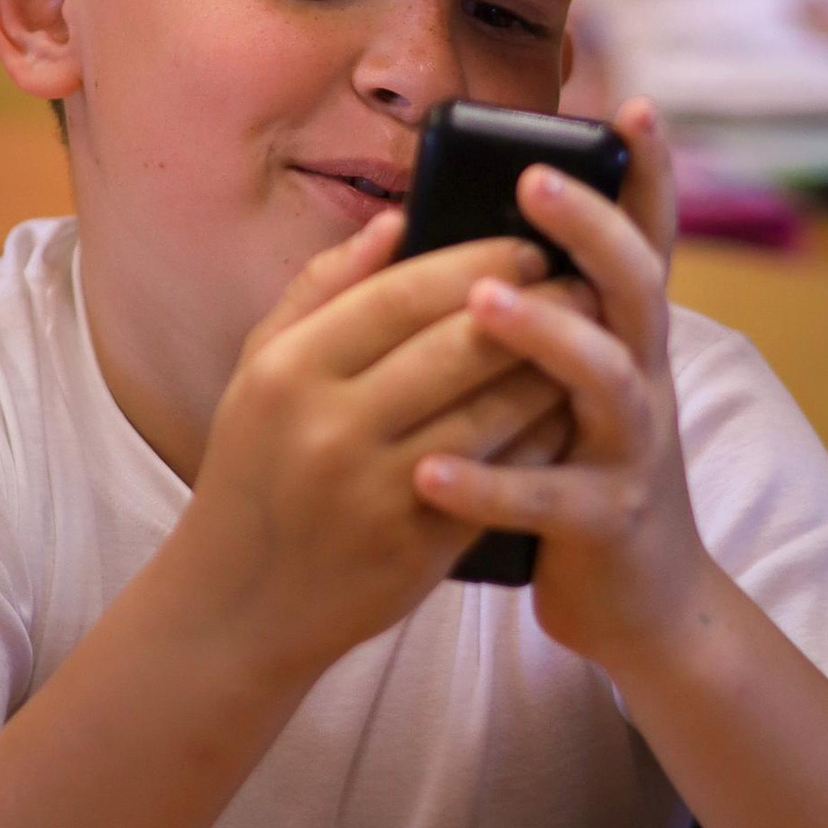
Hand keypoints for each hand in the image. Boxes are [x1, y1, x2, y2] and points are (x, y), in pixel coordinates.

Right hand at [174, 208, 574, 676]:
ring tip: (588, 338)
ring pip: (492, 410)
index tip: (528, 247)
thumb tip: (396, 220)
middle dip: (534, 306)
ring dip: (552, 368)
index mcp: (289, 371)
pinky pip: (502, 475)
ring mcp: (379, 492)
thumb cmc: (256, 471)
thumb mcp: (258, 373)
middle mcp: (331, 428)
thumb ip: (320, 289)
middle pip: (458, 345)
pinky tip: (566, 409)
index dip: (477, 263)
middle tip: (579, 282)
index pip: (403, 293)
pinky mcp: (420, 548)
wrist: (238, 607)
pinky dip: (541, 436)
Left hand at [411, 99, 709, 670]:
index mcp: (627, 337)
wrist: (643, 603)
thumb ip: (543, 318)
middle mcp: (644, 377)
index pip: (646, 239)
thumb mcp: (571, 388)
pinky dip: (487, 483)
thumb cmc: (582, 472)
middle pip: (634, 285)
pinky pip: (548, 495)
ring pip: (604, 378)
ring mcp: (633, 447)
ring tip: (481, 304)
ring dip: (544, 335)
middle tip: (533, 179)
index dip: (648, 173)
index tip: (635, 105)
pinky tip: (427, 471)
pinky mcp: (607, 519)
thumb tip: (459, 238)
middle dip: (589, 226)